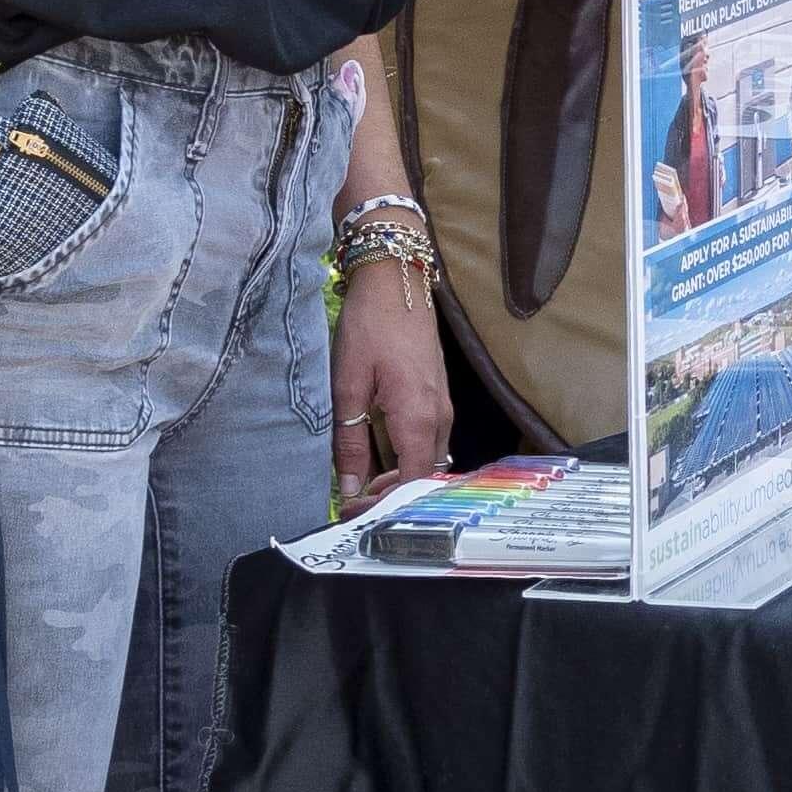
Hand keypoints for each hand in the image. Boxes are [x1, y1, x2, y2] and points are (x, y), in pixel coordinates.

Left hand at [330, 259, 451, 515]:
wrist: (397, 279)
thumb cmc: (370, 326)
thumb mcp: (348, 385)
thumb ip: (350, 440)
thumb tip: (349, 487)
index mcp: (417, 417)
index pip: (411, 482)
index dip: (385, 504)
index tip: (355, 512)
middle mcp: (439, 416)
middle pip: (426, 475)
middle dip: (394, 496)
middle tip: (356, 502)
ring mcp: (443, 404)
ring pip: (431, 458)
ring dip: (402, 476)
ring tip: (366, 481)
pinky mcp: (439, 393)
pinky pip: (431, 439)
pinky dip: (410, 456)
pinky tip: (383, 453)